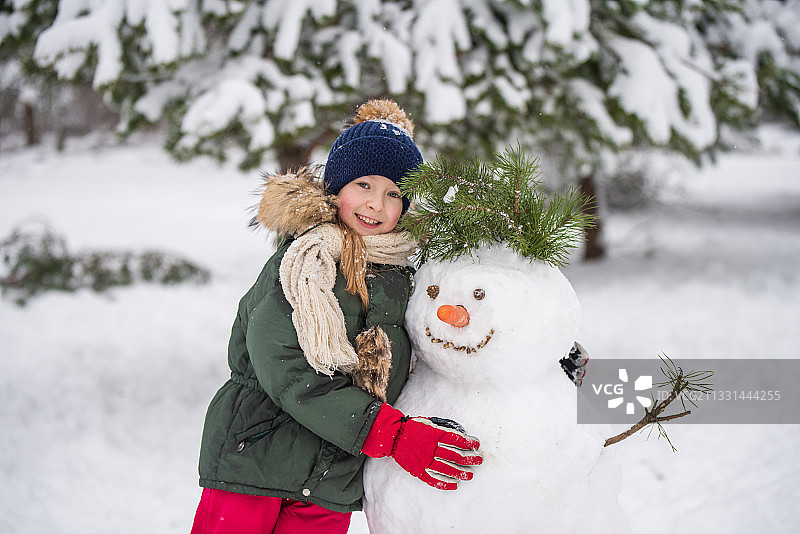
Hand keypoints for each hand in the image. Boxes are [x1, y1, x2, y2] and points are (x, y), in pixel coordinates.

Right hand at [361, 404, 481, 489]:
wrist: (392, 435)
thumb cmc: (412, 427)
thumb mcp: (428, 423)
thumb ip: (442, 428)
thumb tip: (459, 433)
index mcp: (434, 435)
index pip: (456, 439)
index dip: (469, 442)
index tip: (477, 444)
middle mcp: (431, 448)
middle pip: (455, 456)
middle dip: (470, 459)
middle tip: (479, 461)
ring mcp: (424, 461)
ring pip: (447, 469)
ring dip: (460, 472)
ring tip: (470, 474)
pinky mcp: (418, 470)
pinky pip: (433, 479)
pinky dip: (444, 483)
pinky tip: (454, 485)